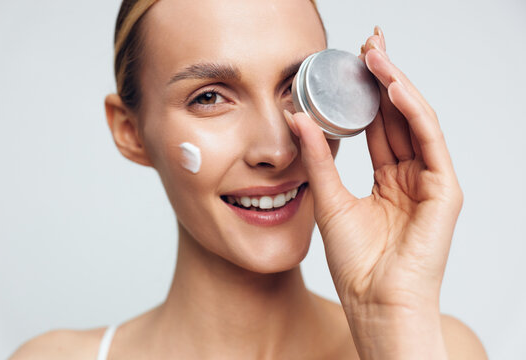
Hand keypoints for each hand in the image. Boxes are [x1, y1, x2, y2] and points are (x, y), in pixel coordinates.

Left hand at [284, 27, 462, 357]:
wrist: (375, 303)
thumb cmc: (356, 264)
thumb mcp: (329, 200)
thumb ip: (318, 158)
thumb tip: (296, 119)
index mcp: (387, 181)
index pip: (378, 127)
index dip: (364, 96)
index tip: (349, 65)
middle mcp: (410, 176)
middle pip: (397, 117)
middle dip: (382, 79)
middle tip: (366, 44)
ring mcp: (429, 181)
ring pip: (414, 121)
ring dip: (395, 85)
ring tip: (375, 54)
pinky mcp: (444, 191)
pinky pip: (429, 141)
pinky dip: (412, 112)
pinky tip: (393, 88)